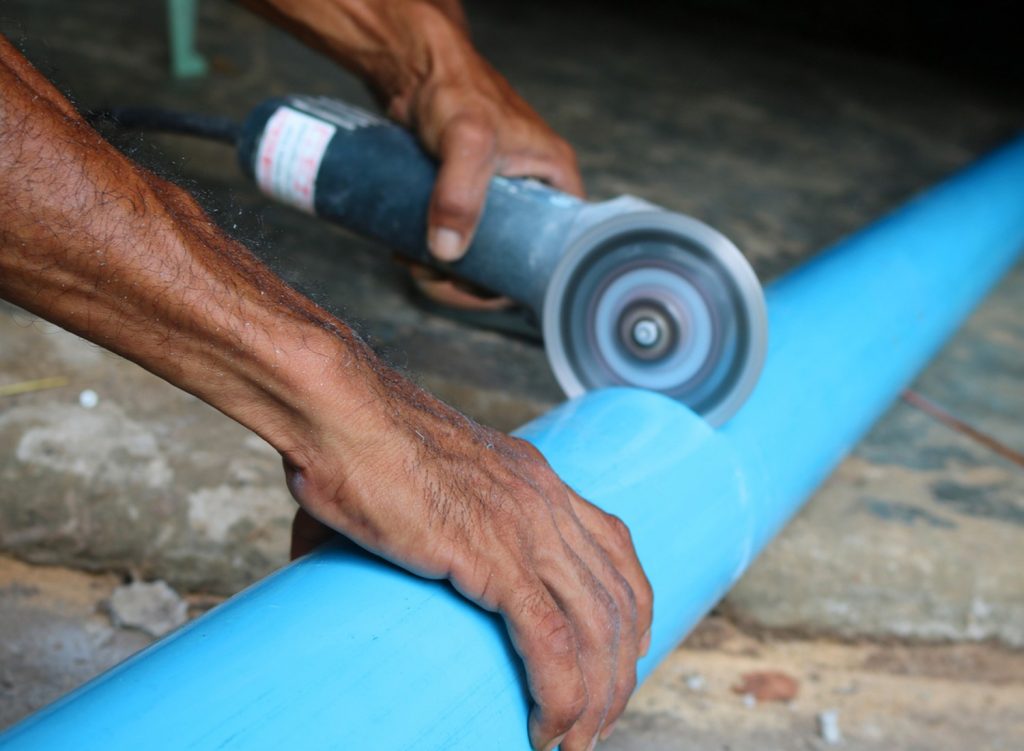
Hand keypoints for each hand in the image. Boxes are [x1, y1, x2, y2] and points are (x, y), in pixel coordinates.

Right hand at [284, 370, 651, 750]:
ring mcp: (527, 528)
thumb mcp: (403, 483)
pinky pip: (551, 642)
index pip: (615, 546)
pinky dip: (560, 696)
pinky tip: (549, 730)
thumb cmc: (354, 441)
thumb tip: (311, 563)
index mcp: (535, 481)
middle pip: (618, 598)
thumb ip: (377, 527)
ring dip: (597, 698)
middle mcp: (546, 503)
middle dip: (618, 671)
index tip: (621, 653)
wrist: (342, 413)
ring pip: (596, 629)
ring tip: (575, 742)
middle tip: (598, 719)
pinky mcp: (495, 557)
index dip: (629, 608)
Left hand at [386, 4, 583, 261]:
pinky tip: (406, 248)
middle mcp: (533, 194)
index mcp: (555, 183)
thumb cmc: (453, 89)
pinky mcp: (468, 197)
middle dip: (468, 280)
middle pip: (511, 262)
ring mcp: (500, 198)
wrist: (415, 66)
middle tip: (431, 275)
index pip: (552, 253)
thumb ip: (460, 194)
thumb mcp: (465, 141)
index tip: (473, 287)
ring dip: (444, 270)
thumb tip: (448, 253)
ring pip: (481, 254)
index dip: (515, 281)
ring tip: (410, 259)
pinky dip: (432, 252)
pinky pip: (458, 238)